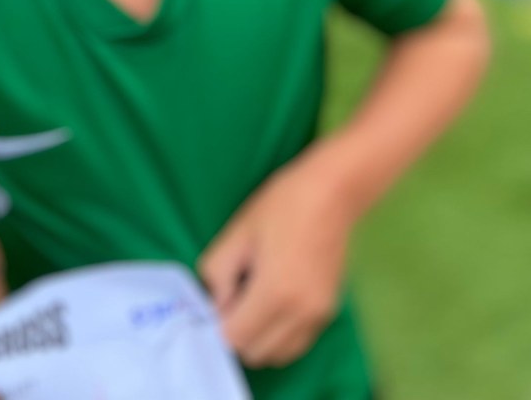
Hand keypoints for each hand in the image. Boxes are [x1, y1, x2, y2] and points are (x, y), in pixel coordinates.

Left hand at [198, 147, 353, 368]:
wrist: (332, 193)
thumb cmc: (281, 205)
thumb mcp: (237, 232)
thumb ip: (217, 274)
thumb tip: (217, 303)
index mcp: (275, 293)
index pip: (235, 339)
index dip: (220, 320)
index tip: (221, 295)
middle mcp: (300, 314)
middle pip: (256, 354)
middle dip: (238, 332)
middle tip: (236, 294)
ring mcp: (319, 316)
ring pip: (279, 354)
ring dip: (260, 338)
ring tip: (256, 298)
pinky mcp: (330, 311)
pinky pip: (298, 343)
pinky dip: (281, 334)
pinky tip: (276, 301)